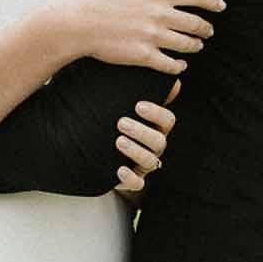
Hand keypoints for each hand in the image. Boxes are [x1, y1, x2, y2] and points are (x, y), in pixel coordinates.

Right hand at [61, 0, 224, 73]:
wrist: (73, 23)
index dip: (212, 2)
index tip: (221, 6)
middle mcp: (158, 16)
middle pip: (195, 23)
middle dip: (206, 28)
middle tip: (209, 30)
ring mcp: (151, 37)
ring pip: (186, 45)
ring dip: (195, 46)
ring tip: (197, 45)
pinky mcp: (142, 56)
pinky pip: (169, 65)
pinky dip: (179, 66)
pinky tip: (181, 64)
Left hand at [113, 81, 179, 197]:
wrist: (93, 148)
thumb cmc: (113, 120)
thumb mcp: (122, 103)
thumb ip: (140, 89)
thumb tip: (169, 77)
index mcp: (156, 127)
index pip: (167, 120)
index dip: (156, 113)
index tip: (137, 105)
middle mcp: (155, 146)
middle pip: (159, 141)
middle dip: (142, 131)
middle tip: (121, 122)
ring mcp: (145, 165)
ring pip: (151, 161)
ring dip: (136, 150)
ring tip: (118, 141)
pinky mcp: (133, 180)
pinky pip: (138, 184)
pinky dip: (130, 178)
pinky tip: (119, 169)